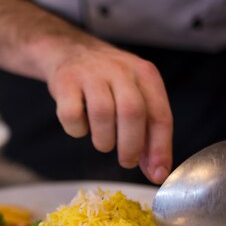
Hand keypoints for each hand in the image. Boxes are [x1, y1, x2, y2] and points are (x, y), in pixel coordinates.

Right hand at [46, 39, 172, 183]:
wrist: (71, 51)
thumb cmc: (107, 83)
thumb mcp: (133, 97)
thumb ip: (146, 133)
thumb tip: (156, 171)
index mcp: (145, 75)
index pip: (160, 115)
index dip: (160, 148)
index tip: (157, 174)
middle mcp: (121, 70)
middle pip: (132, 112)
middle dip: (131, 146)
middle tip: (126, 161)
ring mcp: (91, 74)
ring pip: (102, 113)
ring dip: (104, 140)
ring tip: (103, 143)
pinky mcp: (65, 81)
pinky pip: (72, 114)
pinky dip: (77, 130)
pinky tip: (81, 128)